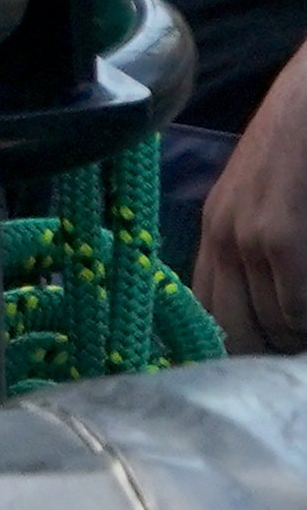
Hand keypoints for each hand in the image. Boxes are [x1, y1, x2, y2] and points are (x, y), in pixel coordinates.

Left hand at [203, 85, 306, 354]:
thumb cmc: (304, 153)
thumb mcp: (268, 201)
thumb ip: (259, 252)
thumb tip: (272, 316)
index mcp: (217, 231)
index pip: (211, 315)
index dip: (243, 347)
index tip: (268, 356)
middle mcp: (220, 238)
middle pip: (234, 333)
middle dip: (272, 350)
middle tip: (292, 346)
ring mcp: (245, 239)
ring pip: (273, 327)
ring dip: (296, 333)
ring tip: (303, 312)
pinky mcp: (278, 238)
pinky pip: (295, 310)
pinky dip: (306, 315)